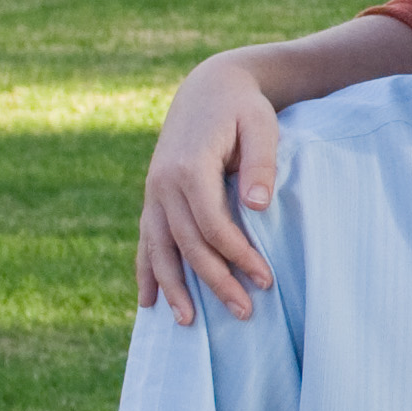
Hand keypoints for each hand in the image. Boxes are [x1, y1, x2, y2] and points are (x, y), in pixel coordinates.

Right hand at [139, 54, 284, 321]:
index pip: (213, 226)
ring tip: (188, 322)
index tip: (265, 279)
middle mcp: (163, 184)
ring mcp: (153, 192)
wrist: (210, 87)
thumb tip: (257, 207)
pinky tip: (148, 301)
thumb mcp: (262, 126)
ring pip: (158, 248)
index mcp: (189, 168)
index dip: (238, 255)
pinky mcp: (153, 197)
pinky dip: (146, 270)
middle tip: (245, 313)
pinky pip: (146, 240)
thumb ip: (261, 165)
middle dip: (215, 281)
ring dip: (173, 287)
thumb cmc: (245, 108)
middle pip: (187, 245)